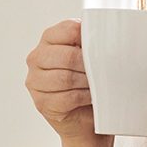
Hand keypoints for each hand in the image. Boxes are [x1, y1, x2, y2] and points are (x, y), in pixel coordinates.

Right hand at [27, 20, 99, 139]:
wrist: (85, 116)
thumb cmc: (89, 82)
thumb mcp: (90, 56)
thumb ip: (92, 42)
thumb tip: (111, 34)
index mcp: (49, 38)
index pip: (68, 29)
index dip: (88, 39)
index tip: (102, 48)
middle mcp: (37, 57)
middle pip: (67, 56)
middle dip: (88, 66)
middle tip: (102, 72)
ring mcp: (35, 81)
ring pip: (66, 78)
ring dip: (87, 83)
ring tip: (97, 85)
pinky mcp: (41, 102)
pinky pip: (67, 98)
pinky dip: (84, 97)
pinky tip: (91, 97)